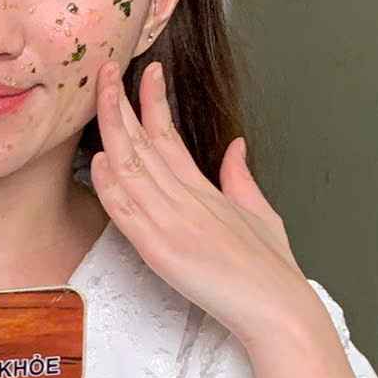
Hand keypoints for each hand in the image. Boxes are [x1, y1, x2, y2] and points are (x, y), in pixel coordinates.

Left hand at [90, 63, 321, 344]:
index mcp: (205, 190)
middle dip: (122, 101)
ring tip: (97, 94)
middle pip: (145, 142)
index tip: (146, 71)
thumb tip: (234, 147)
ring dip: (111, 130)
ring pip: (132, 167)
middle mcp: (186, 199)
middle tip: (106, 68)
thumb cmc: (272, 270)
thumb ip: (240, 179)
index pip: (169, 135)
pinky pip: (129, 212)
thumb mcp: (259, 214)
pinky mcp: (163, 251)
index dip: (153, 101)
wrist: (280, 309)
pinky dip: (112, 184)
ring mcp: (173, 223)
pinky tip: (99, 159)